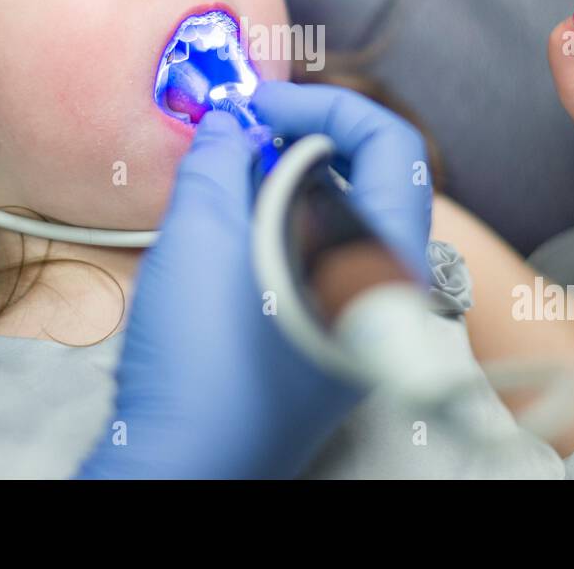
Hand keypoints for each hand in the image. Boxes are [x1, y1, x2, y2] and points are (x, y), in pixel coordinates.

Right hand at [76, 81, 433, 478]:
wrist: (181, 469)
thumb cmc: (198, 362)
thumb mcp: (199, 236)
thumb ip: (218, 160)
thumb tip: (229, 123)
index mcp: (380, 262)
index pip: (392, 146)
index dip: (325, 105)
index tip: (261, 105)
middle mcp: (387, 295)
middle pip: (372, 181)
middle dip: (306, 140)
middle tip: (243, 130)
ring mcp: (360, 324)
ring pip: (347, 221)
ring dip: (293, 182)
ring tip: (230, 173)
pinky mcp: (330, 343)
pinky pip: (327, 261)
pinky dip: (288, 226)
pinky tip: (235, 223)